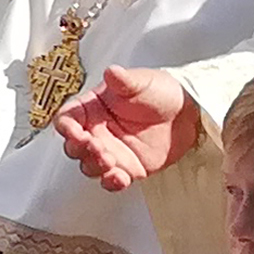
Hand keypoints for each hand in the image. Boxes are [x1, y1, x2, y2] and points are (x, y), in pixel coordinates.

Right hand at [52, 65, 199, 192]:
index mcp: (91, 109)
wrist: (188, 112)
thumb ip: (123, 80)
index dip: (66, 127)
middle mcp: (96, 132)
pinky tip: (119, 178)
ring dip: (95, 166)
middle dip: (79, 149)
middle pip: (73, 146)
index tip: (74, 131)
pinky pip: (111, 181)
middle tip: (94, 145)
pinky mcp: (127, 168)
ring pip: (89, 166)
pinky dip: (111, 182)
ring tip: (109, 160)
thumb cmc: (159, 92)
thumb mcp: (140, 82)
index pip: (66, 119)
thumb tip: (112, 71)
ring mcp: (110, 152)